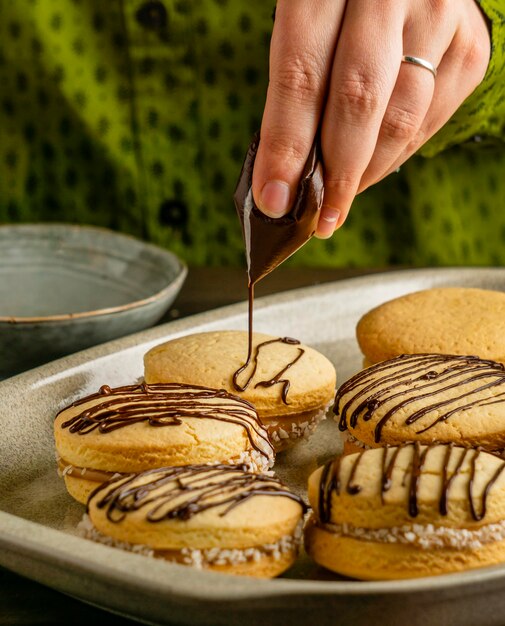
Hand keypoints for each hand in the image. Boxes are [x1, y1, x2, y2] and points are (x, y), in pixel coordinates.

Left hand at [252, 0, 489, 237]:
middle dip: (335, 175)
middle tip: (318, 220)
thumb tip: (281, 174)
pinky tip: (374, 166)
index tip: (274, 199)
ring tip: (342, 198)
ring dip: (367, 173)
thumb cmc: (342, 4)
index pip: (303, 75)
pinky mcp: (469, 45)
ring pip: (400, 118)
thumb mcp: (306, 21)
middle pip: (358, 102)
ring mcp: (439, 16)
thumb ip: (296, 82)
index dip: (287, 145)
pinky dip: (397, 155)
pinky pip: (431, 120)